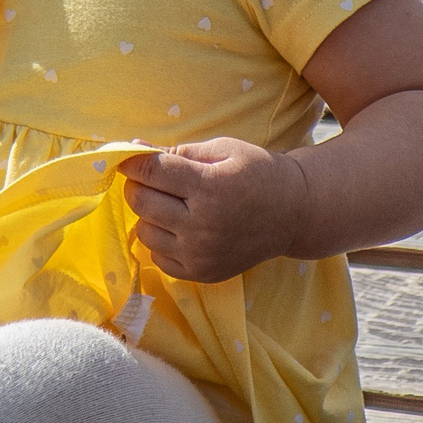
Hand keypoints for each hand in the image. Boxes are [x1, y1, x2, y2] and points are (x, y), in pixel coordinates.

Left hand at [118, 138, 308, 282]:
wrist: (295, 214)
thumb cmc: (259, 173)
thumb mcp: (224, 149)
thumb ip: (178, 151)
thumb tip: (133, 148)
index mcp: (210, 187)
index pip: (151, 171)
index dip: (132, 161)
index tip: (127, 157)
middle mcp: (203, 225)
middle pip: (141, 202)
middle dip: (139, 185)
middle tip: (153, 178)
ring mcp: (201, 254)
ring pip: (144, 231)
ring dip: (150, 214)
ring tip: (173, 204)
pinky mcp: (202, 273)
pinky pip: (158, 257)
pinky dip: (162, 240)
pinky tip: (182, 227)